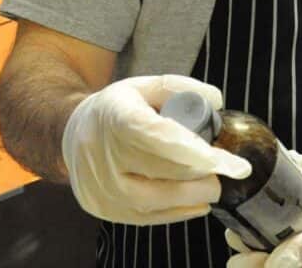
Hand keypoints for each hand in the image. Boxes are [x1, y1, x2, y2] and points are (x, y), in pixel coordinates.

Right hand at [61, 74, 251, 224]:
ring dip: (195, 194)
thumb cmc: (118, 109)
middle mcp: (103, 154)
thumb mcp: (146, 86)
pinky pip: (147, 217)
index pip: (159, 137)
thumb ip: (183, 88)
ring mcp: (100, 186)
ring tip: (214, 183)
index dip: (196, 151)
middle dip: (205, 173)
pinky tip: (198, 201)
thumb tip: (217, 102)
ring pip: (157, 200)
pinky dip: (178, 210)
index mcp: (116, 117)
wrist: (70, 133)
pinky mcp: (102, 207)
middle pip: (164, 172)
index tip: (231, 163)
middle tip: (229, 168)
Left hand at [223, 154, 301, 267]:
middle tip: (238, 252)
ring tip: (238, 247)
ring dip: (264, 264)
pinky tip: (250, 247)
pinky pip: (294, 266)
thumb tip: (274, 158)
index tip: (271, 260)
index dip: (296, 253)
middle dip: (265, 264)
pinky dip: (270, 261)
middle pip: (300, 266)